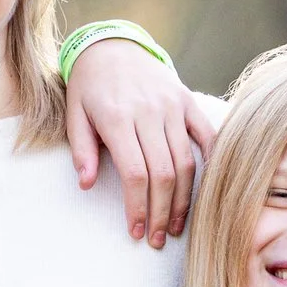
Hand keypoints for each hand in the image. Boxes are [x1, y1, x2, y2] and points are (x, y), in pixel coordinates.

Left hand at [64, 38, 217, 246]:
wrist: (113, 47)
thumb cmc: (89, 88)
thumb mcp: (74, 115)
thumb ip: (82, 149)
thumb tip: (85, 184)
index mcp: (118, 119)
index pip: (135, 174)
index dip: (138, 207)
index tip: (135, 231)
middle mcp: (149, 113)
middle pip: (164, 174)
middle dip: (161, 213)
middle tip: (157, 238)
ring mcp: (172, 107)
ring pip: (187, 162)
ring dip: (184, 200)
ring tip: (176, 225)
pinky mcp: (188, 101)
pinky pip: (207, 136)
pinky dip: (212, 164)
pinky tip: (206, 191)